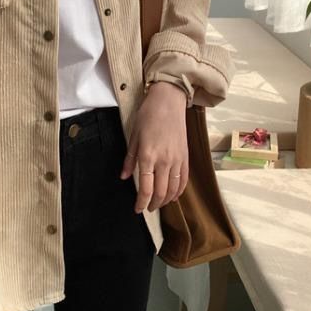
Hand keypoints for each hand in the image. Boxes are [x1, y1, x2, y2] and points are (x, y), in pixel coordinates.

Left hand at [120, 81, 188, 212]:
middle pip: (161, 193)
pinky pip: (184, 179)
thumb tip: (124, 176)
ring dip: (166, 200)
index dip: (141, 203)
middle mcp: (164, 161)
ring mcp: (177, 159)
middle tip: (148, 208)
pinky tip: (173, 195)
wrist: (169, 101)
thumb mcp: (133, 136)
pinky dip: (179, 191)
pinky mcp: (186, 156)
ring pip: (174, 189)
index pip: (146, 189)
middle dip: (154, 205)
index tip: (137, 209)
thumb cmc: (148, 115)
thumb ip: (130, 159)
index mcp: (148, 156)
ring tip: (159, 203)